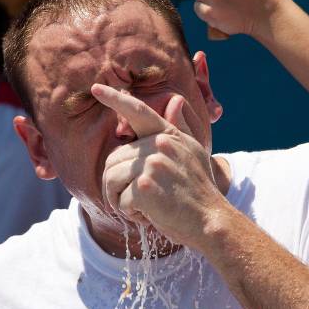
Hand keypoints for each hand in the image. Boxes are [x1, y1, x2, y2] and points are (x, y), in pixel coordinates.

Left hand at [92, 83, 225, 249]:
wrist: (212, 220)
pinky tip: (148, 215)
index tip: (96, 88)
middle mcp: (160, 144)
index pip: (138, 111)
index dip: (115, 99)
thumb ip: (181, 127)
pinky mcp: (146, 186)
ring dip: (119, 199)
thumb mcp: (195, 153)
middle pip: (113, 158)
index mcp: (169, 135)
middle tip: (135, 200)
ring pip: (111, 178)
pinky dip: (129, 213)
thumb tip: (175, 100)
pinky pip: (119, 199)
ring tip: (141, 208)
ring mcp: (153, 164)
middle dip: (117, 183)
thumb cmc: (200, 191)